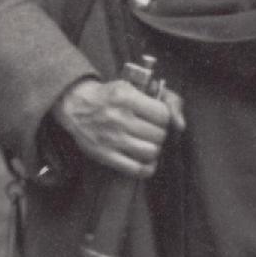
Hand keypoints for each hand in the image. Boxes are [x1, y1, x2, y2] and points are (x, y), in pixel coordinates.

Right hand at [52, 73, 181, 177]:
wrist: (74, 105)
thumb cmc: (109, 96)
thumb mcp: (134, 87)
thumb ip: (166, 100)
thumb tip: (181, 125)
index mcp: (125, 97)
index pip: (163, 115)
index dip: (163, 117)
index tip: (154, 116)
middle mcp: (118, 118)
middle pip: (159, 134)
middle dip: (158, 133)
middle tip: (148, 130)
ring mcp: (111, 138)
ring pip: (151, 152)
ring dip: (152, 149)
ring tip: (145, 143)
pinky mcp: (104, 155)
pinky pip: (137, 169)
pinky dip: (146, 168)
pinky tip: (145, 161)